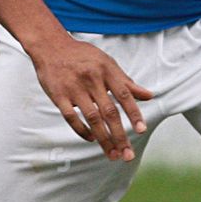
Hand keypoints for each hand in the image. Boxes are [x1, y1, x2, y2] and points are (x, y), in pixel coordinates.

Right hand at [29, 37, 154, 159]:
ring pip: (92, 119)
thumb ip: (127, 81)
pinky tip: (92, 139)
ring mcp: (74, 88)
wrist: (51, 46)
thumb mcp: (107, 63)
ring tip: (112, 154)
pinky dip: (82, 130)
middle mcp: (92, 79)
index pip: (124, 95)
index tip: (141, 130)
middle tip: (127, 155)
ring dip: (104, 139)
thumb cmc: (83, 56)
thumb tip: (149, 96)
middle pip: (109, 112)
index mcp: (106, 70)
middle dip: (120, 135)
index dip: (134, 114)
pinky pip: (71, 118)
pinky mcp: (58, 96)